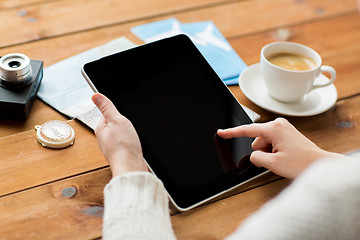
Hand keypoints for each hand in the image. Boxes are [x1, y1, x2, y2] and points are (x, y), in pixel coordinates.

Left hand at [92, 93, 147, 176]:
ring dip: (128, 135)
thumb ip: (107, 107)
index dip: (117, 114)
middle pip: (115, 125)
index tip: (122, 119)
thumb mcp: (117, 120)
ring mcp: (112, 147)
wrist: (130, 166)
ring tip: (131, 139)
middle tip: (128, 130)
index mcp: (100, 129)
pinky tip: (133, 146)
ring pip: (121, 135)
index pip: (107, 114)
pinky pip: (125, 144)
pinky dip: (130, 143)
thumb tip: (95, 95)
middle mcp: (104, 138)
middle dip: (124, 125)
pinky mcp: (120, 154)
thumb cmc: (124, 146)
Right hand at [217, 118, 342, 177]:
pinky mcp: (286, 133)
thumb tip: (253, 155)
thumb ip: (256, 158)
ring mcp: (283, 128)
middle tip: (275, 160)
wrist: (320, 165)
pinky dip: (273, 151)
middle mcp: (278, 124)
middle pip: (256, 140)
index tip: (221, 132)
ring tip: (283, 158)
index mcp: (274, 128)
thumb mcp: (273, 163)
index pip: (247, 130)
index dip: (231, 133)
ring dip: (268, 153)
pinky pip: (271, 142)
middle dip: (261, 151)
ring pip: (263, 143)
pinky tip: (285, 156)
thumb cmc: (302, 163)